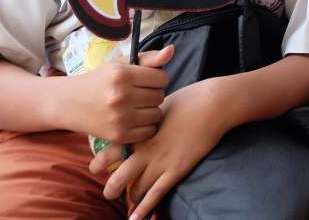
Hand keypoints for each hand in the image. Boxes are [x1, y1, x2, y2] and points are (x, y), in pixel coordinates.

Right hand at [66, 45, 172, 143]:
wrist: (70, 103)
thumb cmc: (101, 81)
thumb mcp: (121, 64)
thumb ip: (148, 58)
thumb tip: (171, 50)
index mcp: (122, 75)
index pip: (162, 78)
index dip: (157, 79)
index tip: (147, 81)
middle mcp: (121, 96)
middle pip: (160, 96)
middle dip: (153, 94)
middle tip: (139, 94)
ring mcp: (120, 117)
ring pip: (157, 114)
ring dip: (150, 110)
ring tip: (136, 106)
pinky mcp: (118, 135)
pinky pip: (149, 131)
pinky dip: (145, 126)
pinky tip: (133, 119)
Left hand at [90, 79, 229, 219]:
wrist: (212, 104)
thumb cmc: (188, 100)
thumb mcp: (158, 106)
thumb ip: (145, 119)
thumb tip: (138, 122)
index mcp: (138, 132)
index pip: (109, 152)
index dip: (99, 163)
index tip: (96, 168)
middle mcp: (145, 150)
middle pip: (118, 177)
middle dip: (111, 189)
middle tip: (110, 192)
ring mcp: (161, 162)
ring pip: (136, 189)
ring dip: (131, 197)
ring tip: (131, 200)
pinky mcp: (177, 169)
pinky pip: (157, 194)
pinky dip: (145, 209)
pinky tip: (136, 219)